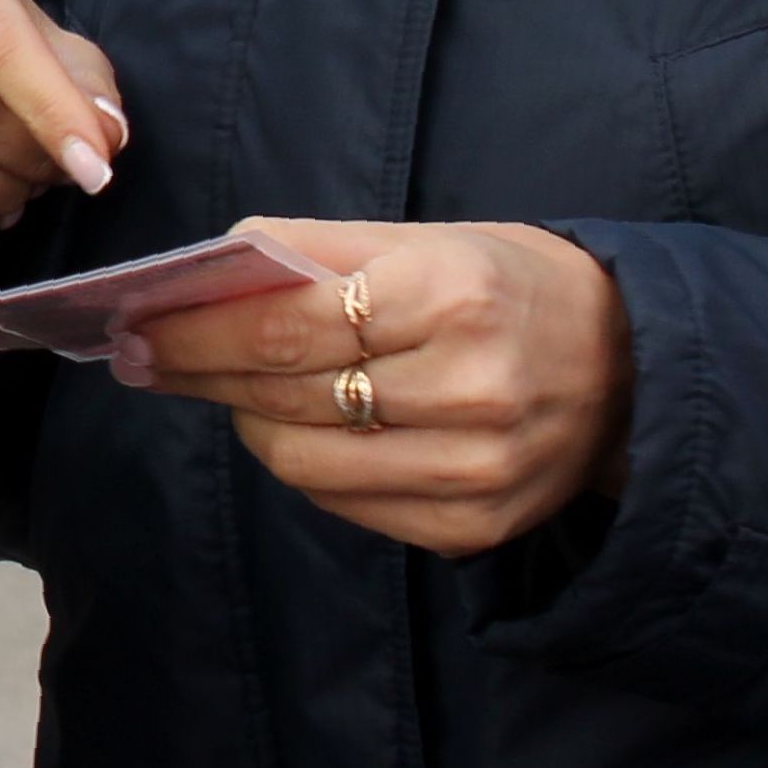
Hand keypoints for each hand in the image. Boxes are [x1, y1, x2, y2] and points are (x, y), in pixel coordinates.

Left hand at [118, 219, 632, 557]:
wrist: (633, 367)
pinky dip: (303, 465)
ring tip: (220, 389)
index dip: (196, 329)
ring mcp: (472, 472)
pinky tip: (291, 429)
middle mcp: (466, 391)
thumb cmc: (512, 284)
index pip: (286, 322)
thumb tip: (205, 269)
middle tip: (140, 356)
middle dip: (198, 372)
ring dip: (244, 423)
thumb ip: (316, 250)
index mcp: (450, 296)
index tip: (133, 324)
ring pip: (304, 461)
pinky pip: (346, 504)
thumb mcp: (427, 239)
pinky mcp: (472, 528)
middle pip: (286, 393)